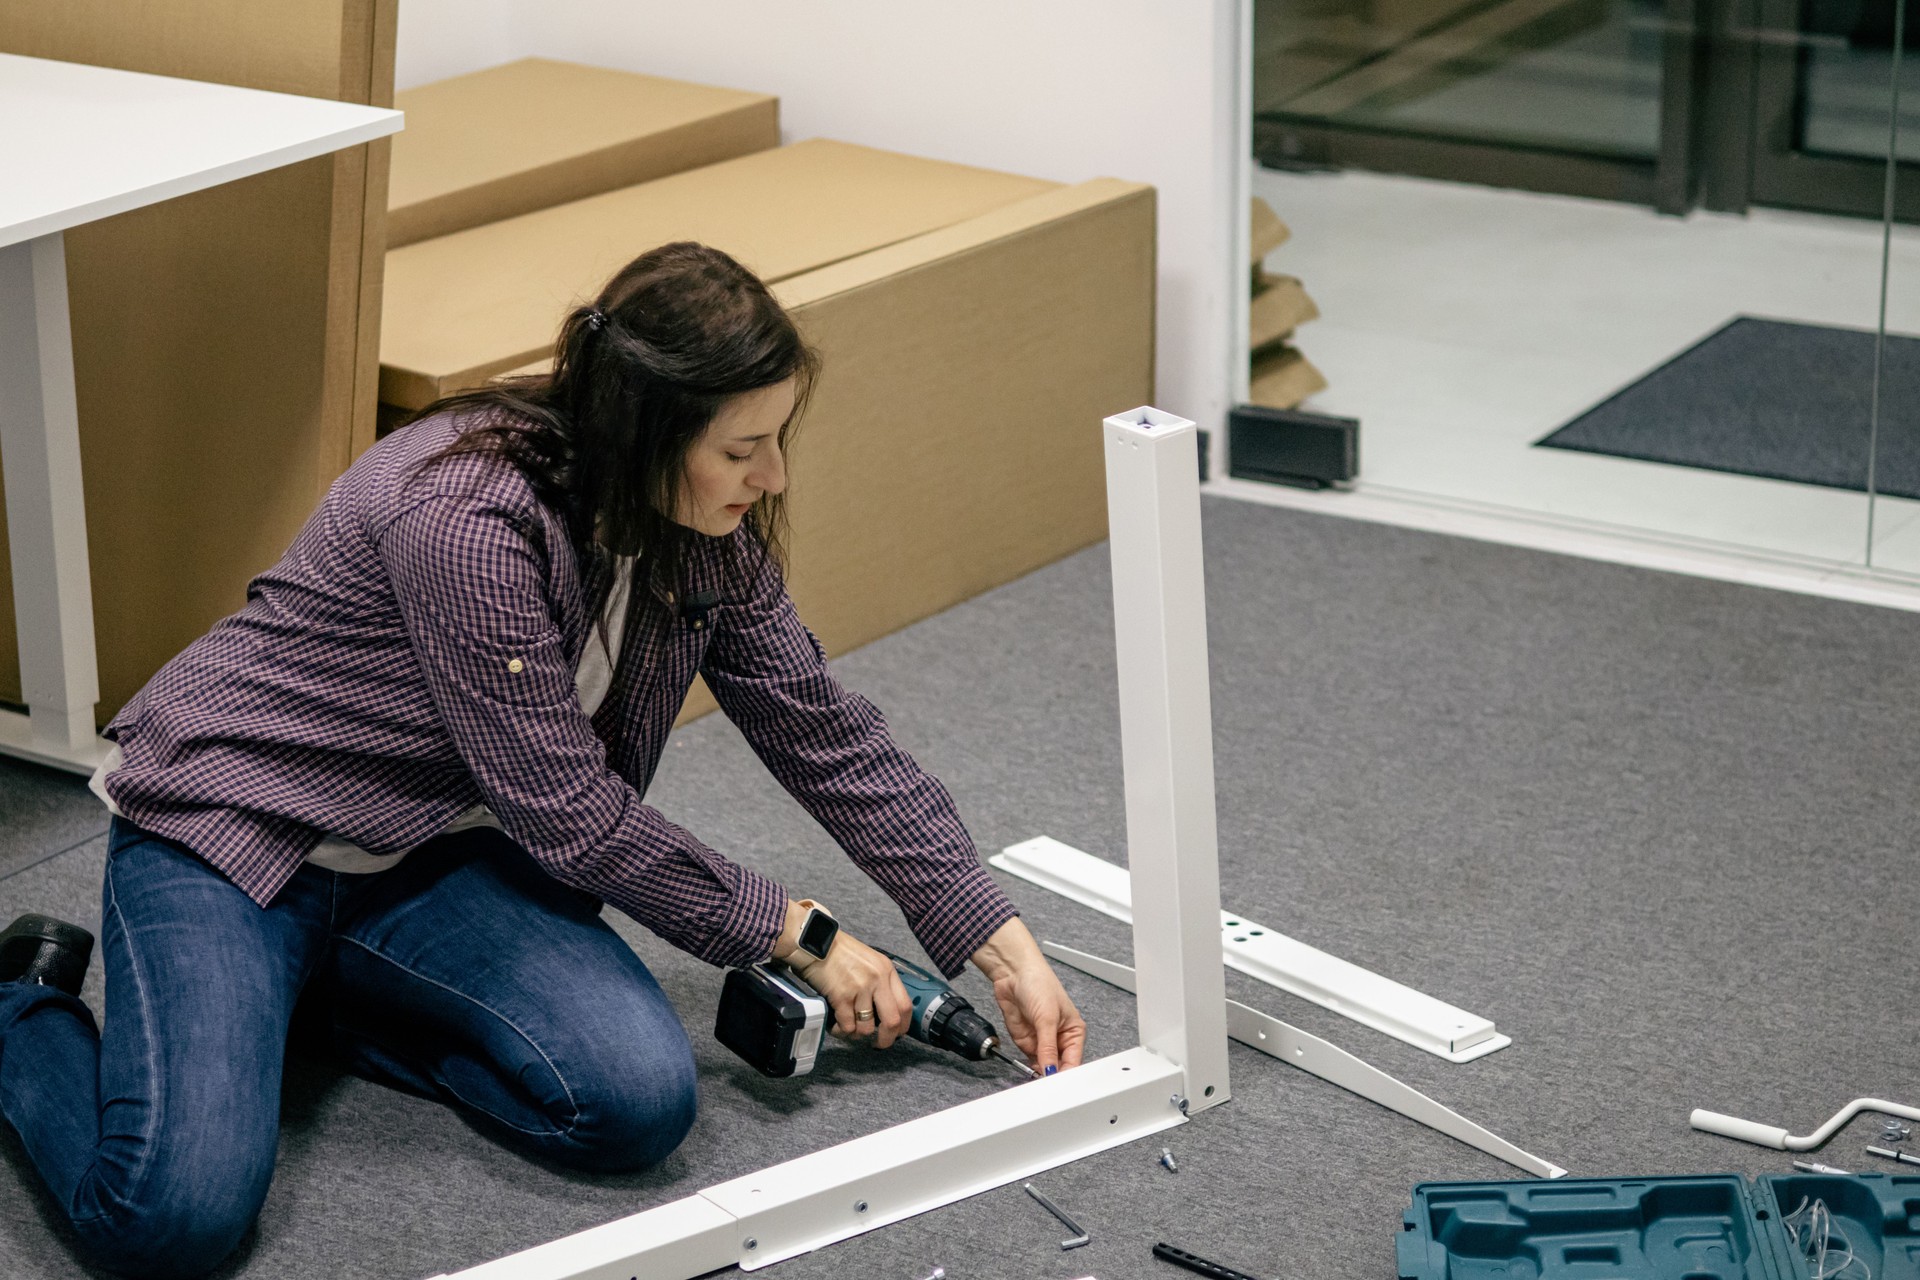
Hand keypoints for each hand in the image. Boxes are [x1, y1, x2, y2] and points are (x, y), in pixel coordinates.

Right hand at [786, 928, 911, 1048]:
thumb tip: (884, 1010)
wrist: (814, 942)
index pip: (905, 1005)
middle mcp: (877, 979)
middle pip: (892, 1021)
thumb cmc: (839, 951)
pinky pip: (847, 1025)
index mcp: (887, 970)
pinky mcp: (841, 996)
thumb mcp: (869, 961)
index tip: (896, 1033)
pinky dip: (841, 1030)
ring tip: (849, 1028)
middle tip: (878, 1044)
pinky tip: (836, 1025)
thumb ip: (880, 982)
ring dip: (857, 1034)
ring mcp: (860, 988)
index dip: (903, 1025)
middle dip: (886, 1039)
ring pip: (866, 1028)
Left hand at [970, 917, 1085, 1072]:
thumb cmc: (1038, 983)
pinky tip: (1028, 1074)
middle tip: (1047, 1090)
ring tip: (1037, 1086)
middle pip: (1059, 1067)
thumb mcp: (1047, 1018)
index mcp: (1074, 1032)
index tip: (1058, 1087)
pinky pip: (1028, 1062)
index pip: (1074, 1061)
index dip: (1066, 1075)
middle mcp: (1059, 1039)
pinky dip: (1027, 1069)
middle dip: (1053, 1077)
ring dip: (1039, 1076)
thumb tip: (1050, 1070)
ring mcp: (1041, 1041)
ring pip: (1043, 1067)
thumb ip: (1048, 1047)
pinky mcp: (1026, 1041)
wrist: (1012, 973)